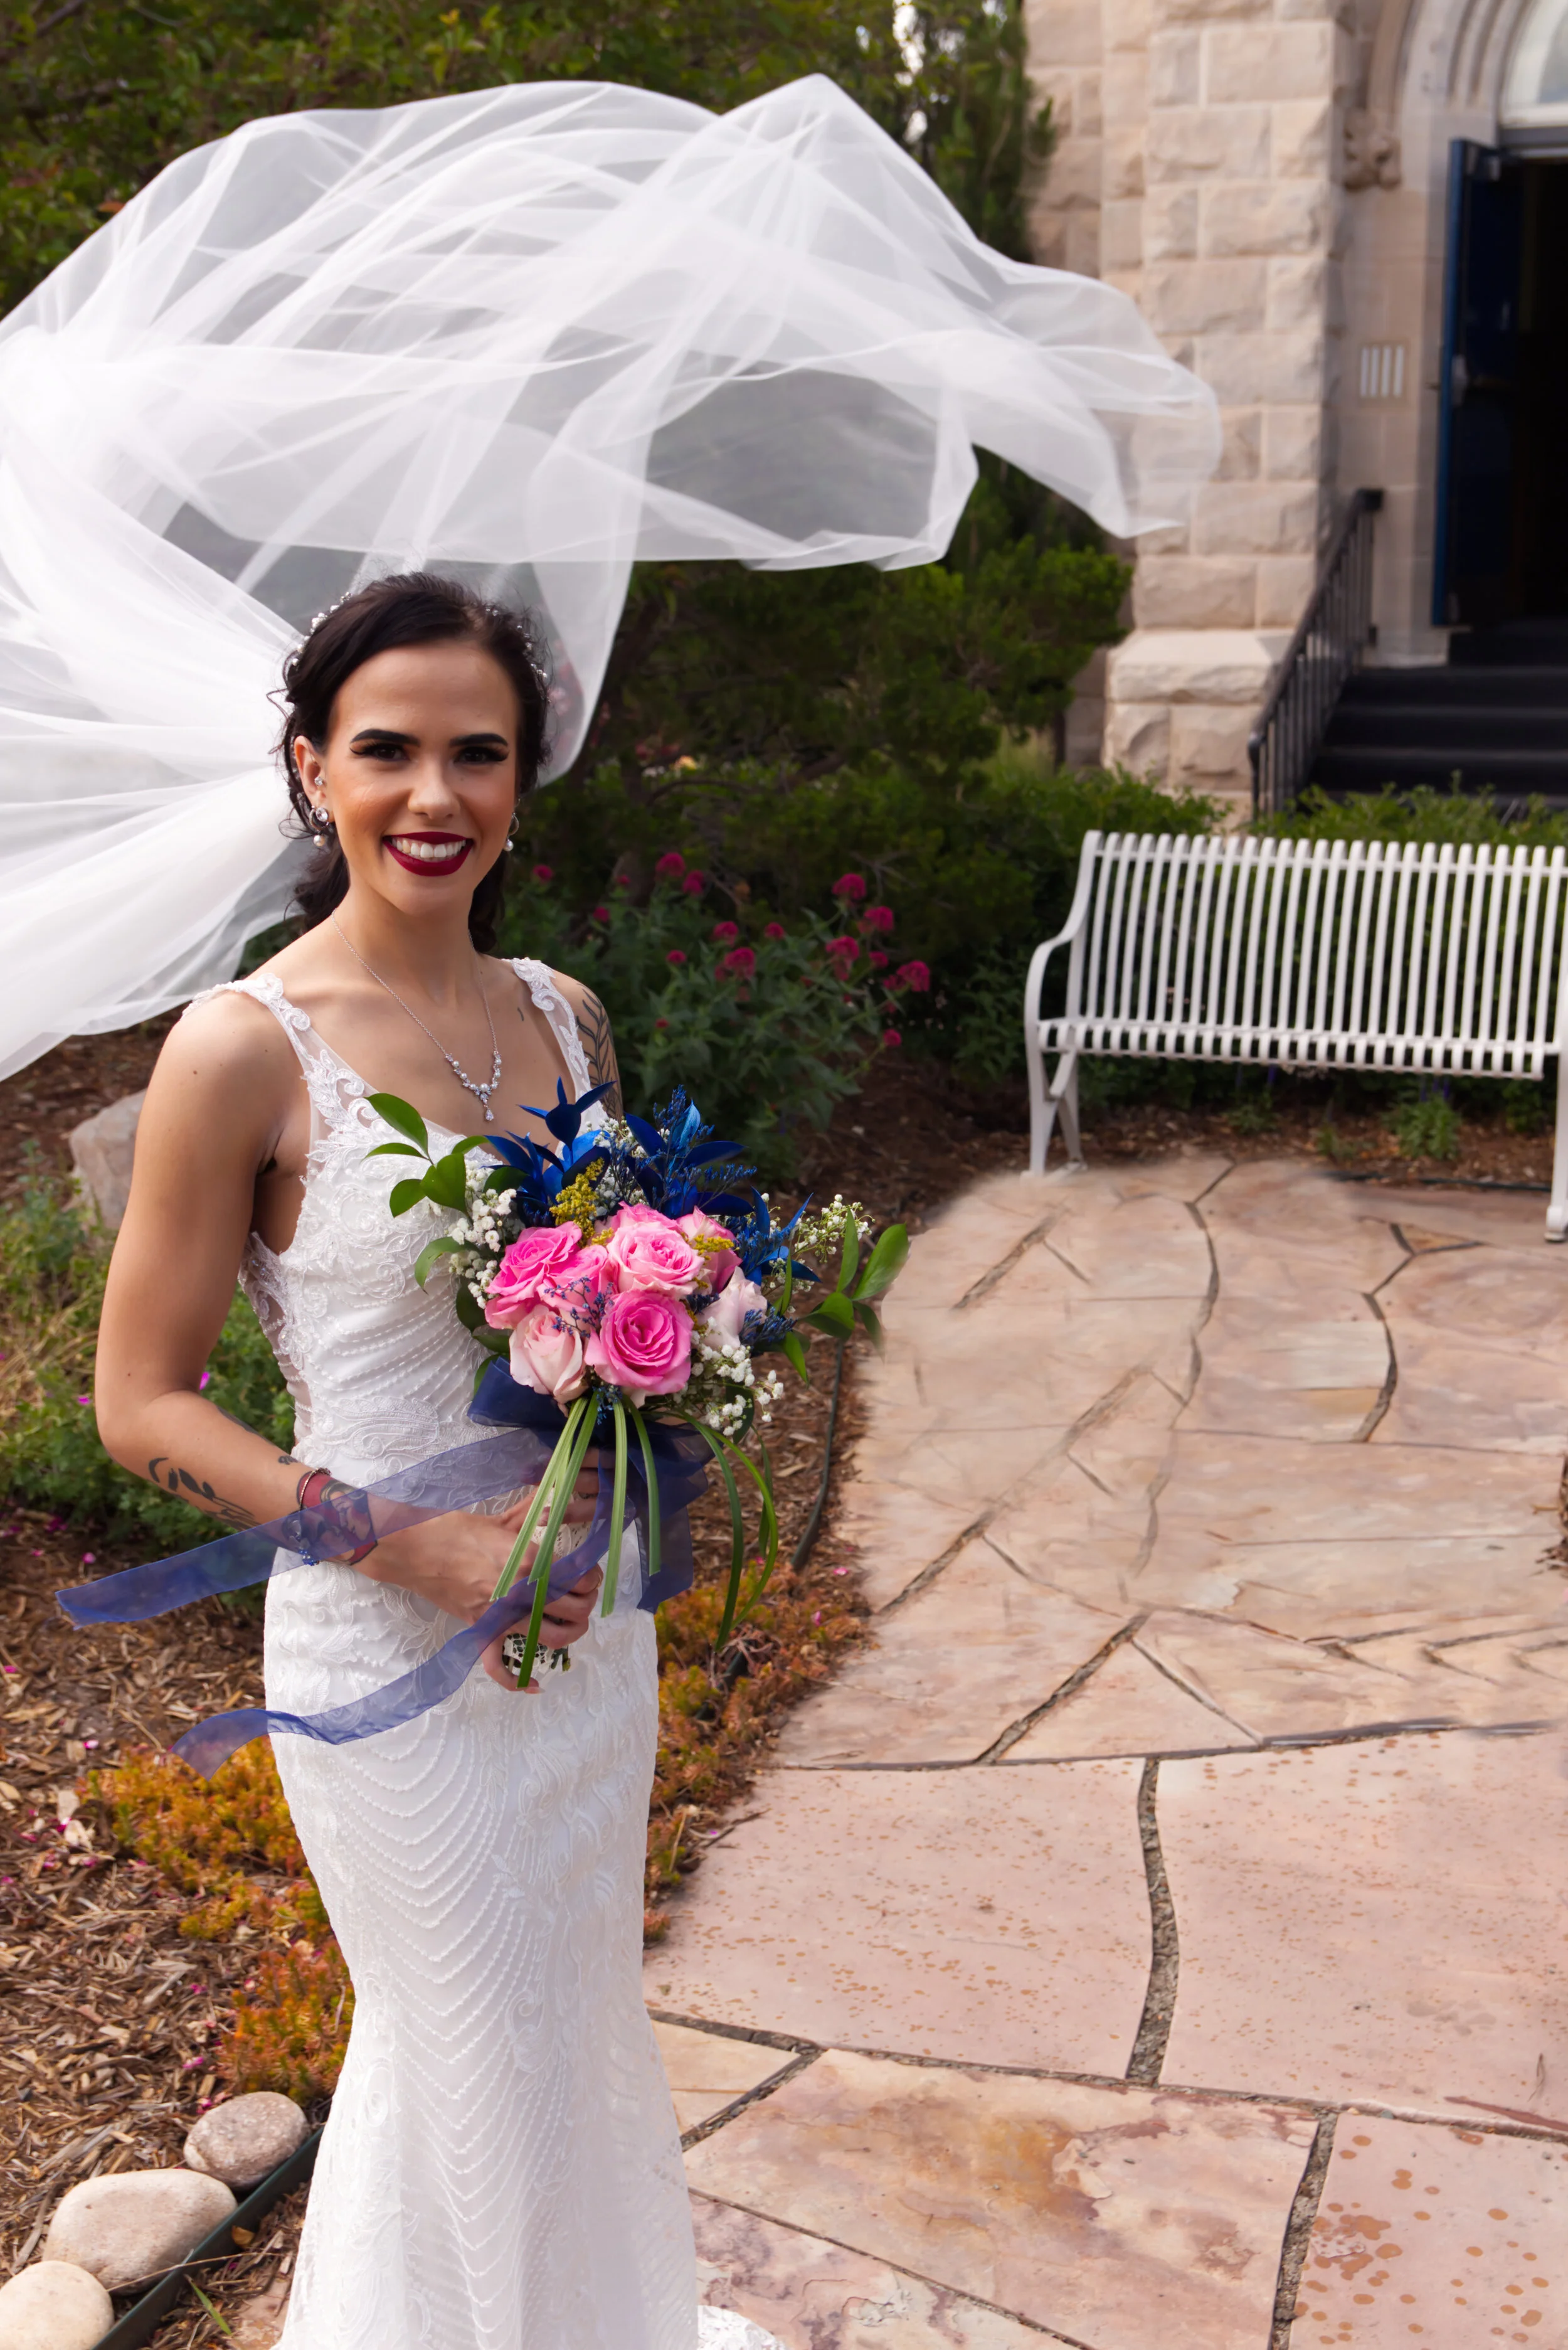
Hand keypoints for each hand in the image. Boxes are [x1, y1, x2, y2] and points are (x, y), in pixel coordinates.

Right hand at [365, 1467, 603, 1690]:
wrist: (414, 1549)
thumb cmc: (455, 1529)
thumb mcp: (501, 1519)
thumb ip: (532, 1513)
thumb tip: (554, 1501)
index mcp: (530, 1561)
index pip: (580, 1577)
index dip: (592, 1577)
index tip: (589, 1572)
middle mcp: (521, 1592)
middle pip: (574, 1609)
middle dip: (587, 1603)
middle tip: (584, 1593)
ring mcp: (501, 1615)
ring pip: (552, 1639)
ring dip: (570, 1634)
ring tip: (572, 1623)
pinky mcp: (481, 1630)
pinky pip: (498, 1666)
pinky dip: (516, 1680)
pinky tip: (534, 1684)